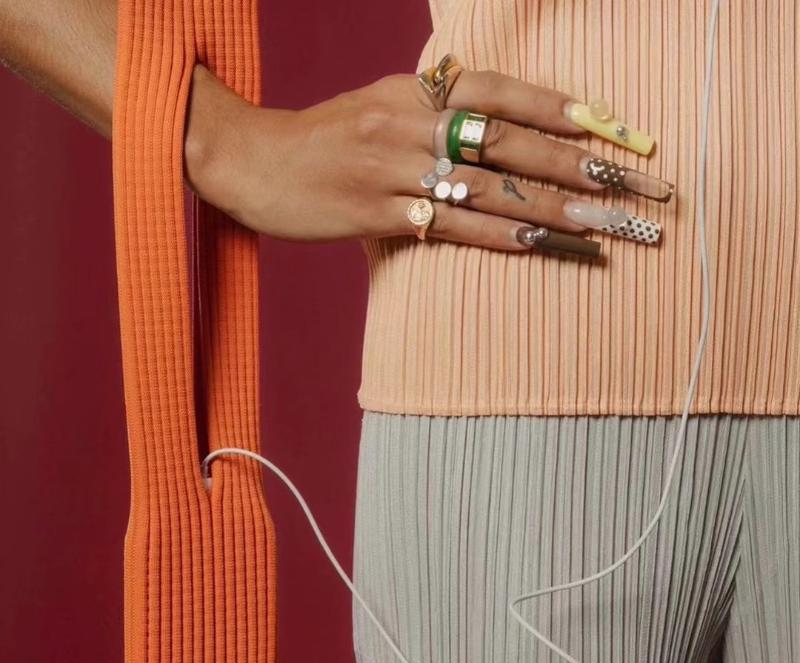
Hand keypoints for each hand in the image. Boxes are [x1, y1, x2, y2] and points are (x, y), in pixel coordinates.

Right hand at [191, 67, 672, 251]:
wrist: (250, 162)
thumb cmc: (319, 140)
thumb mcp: (376, 107)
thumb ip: (429, 111)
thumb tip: (482, 123)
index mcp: (413, 91)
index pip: (501, 93)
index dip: (561, 111)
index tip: (616, 131)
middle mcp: (410, 122)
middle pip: (511, 142)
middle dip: (582, 165)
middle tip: (638, 187)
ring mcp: (394, 168)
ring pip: (489, 186)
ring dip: (554, 206)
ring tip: (608, 226)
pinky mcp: (377, 212)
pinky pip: (449, 224)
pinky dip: (496, 232)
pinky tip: (538, 241)